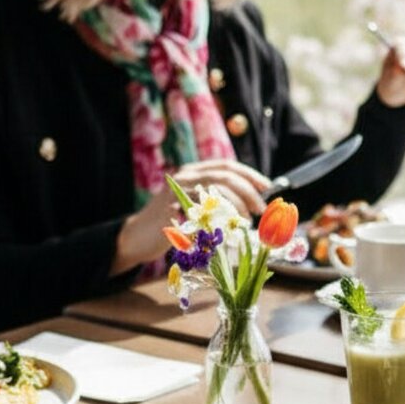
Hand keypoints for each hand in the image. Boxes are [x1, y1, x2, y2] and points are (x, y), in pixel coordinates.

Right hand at [113, 159, 271, 272]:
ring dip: (237, 207)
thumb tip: (249, 202)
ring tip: (245, 222)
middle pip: (224, 177)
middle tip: (260, 209)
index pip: (226, 166)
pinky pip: (202, 214)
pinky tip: (227, 231)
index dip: (249, 174)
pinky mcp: (172, 212)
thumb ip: (215, 199)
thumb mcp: (194, 205)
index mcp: (192, 171)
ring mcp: (177, 193)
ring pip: (216, 192)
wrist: (137, 238)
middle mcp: (185, 177)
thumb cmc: (170, 224)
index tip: (267, 187)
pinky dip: (219, 222)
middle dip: (248, 192)